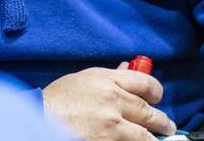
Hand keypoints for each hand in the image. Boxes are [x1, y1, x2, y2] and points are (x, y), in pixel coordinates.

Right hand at [43, 65, 176, 140]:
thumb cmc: (55, 101)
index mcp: (107, 81)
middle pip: (149, 112)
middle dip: (162, 122)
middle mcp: (113, 102)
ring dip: (151, 140)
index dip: (156, 92)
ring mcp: (111, 128)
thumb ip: (108, 77)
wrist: (37, 121)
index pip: (146, 83)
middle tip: (167, 126)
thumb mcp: (82, 80)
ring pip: (144, 137)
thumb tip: (128, 70)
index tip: (158, 99)